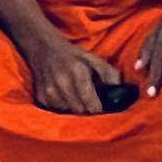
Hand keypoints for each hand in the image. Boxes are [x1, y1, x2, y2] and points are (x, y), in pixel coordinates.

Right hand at [14, 25, 128, 115]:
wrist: (44, 48)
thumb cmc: (73, 56)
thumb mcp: (95, 59)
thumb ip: (110, 75)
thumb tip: (120, 93)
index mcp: (78, 71)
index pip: (91, 104)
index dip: (99, 109)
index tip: (103, 109)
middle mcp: (62, 82)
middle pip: (80, 111)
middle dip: (87, 110)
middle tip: (91, 104)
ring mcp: (49, 90)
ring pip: (68, 112)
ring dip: (75, 109)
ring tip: (77, 98)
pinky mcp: (41, 97)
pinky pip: (56, 111)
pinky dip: (63, 107)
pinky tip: (65, 97)